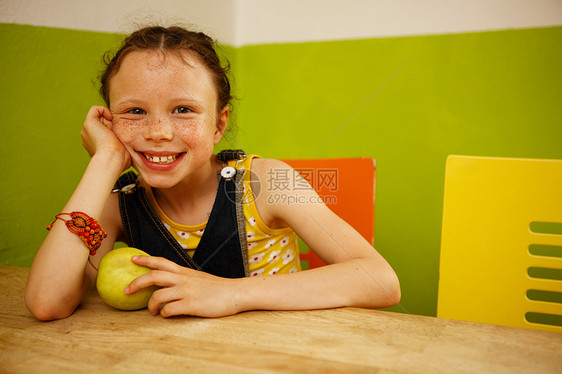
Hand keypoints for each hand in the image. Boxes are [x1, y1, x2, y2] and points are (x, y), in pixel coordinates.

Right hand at [81, 106, 129, 171]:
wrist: (112, 158)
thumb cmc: (120, 159)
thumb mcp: (122, 151)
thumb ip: (123, 147)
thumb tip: (135, 149)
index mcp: (96, 144)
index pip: (104, 131)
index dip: (113, 129)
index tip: (120, 135)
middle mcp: (88, 137)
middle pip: (101, 123)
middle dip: (111, 124)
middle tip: (116, 132)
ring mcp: (87, 130)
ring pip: (98, 117)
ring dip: (108, 119)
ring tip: (113, 126)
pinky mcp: (88, 123)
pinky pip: (95, 109)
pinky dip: (104, 110)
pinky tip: (110, 118)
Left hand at [125, 256, 241, 317]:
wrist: (236, 293)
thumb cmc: (218, 288)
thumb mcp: (198, 278)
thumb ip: (183, 279)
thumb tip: (169, 285)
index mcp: (184, 272)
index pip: (161, 262)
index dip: (145, 260)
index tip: (132, 259)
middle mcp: (183, 279)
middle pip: (153, 276)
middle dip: (136, 283)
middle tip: (127, 290)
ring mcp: (187, 292)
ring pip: (158, 296)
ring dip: (150, 305)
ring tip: (153, 311)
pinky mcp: (191, 305)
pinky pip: (169, 310)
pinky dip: (164, 314)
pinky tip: (167, 316)